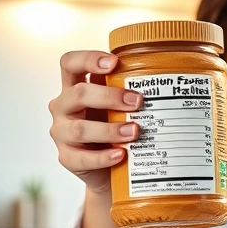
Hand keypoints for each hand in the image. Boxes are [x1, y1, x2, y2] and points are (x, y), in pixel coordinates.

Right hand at [49, 51, 142, 194]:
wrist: (111, 169)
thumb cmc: (115, 129)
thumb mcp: (120, 107)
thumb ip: (128, 92)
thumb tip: (164, 80)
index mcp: (74, 87)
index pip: (70, 63)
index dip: (88, 59)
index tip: (114, 62)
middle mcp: (64, 107)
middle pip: (77, 94)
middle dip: (109, 96)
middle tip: (137, 101)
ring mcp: (62, 133)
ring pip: (80, 129)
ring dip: (110, 130)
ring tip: (134, 132)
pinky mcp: (68, 158)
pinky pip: (83, 158)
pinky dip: (104, 157)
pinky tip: (121, 154)